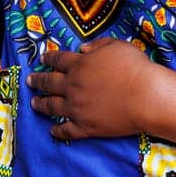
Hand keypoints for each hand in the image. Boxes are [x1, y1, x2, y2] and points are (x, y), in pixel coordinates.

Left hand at [28, 37, 160, 140]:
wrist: (145, 96)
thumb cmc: (134, 68)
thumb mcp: (116, 46)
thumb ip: (97, 45)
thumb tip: (82, 49)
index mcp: (79, 65)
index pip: (58, 60)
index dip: (49, 59)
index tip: (42, 59)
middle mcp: (73, 86)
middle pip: (49, 83)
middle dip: (38, 81)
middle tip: (30, 81)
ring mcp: (77, 108)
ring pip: (52, 106)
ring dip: (41, 104)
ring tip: (34, 104)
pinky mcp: (85, 127)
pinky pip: (66, 130)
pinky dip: (57, 131)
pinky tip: (52, 131)